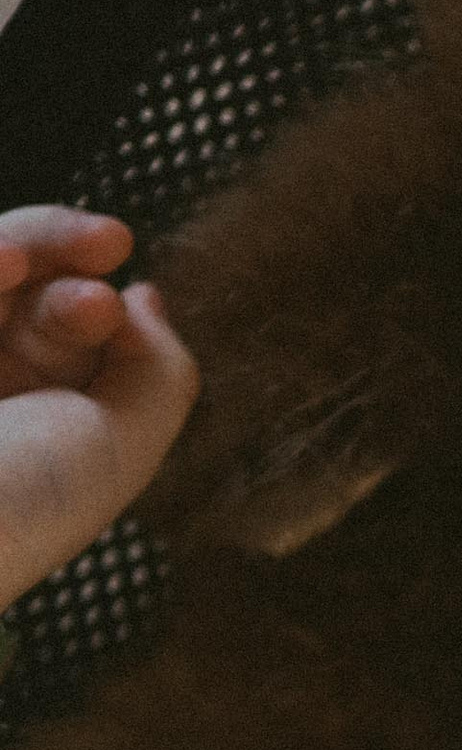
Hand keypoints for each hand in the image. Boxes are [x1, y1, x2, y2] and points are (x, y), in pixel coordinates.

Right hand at [0, 207, 199, 611]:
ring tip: (31, 254)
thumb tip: (146, 297)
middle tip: (110, 244)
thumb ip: (158, 370)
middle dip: (70, 259)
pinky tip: (7, 260)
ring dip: (28, 244)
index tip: (117, 303)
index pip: (74, 334)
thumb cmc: (25, 505)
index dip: (101, 305)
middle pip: (30, 288)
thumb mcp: (123, 444)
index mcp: (41, 425)